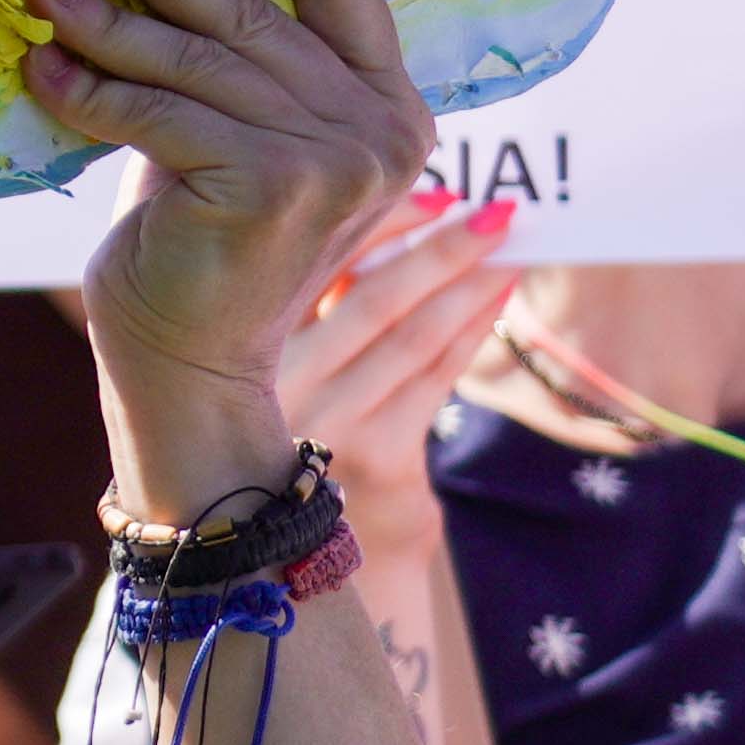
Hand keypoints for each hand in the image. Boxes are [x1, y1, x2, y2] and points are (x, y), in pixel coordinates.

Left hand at [33, 0, 429, 444]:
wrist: (190, 361)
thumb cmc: (198, 237)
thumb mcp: (233, 131)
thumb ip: (235, 55)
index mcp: (392, 103)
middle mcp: (382, 127)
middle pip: (251, 12)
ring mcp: (337, 158)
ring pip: (195, 61)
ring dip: (105, 19)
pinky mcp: (273, 184)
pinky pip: (161, 112)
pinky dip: (92, 91)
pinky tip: (40, 73)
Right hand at [255, 190, 520, 535]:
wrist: (298, 554)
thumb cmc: (291, 433)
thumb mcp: (272, 363)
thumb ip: (303, 301)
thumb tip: (373, 210)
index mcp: (236, 345)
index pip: (311, 264)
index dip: (375, 221)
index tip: (431, 189)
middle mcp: (274, 384)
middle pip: (370, 297)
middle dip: (439, 246)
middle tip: (491, 208)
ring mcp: (325, 426)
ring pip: (410, 336)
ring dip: (467, 284)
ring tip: (507, 245)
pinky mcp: (376, 459)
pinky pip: (434, 380)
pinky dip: (471, 332)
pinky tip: (497, 297)